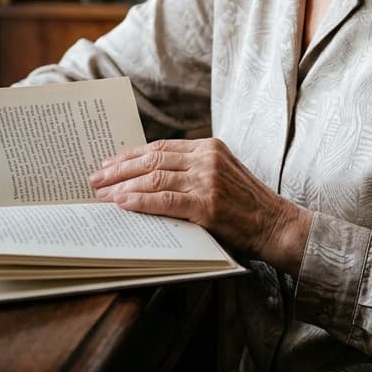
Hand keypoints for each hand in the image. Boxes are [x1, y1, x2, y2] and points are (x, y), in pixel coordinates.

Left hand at [89, 137, 311, 274]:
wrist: (276, 224)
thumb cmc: (246, 205)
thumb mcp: (221, 174)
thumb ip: (192, 170)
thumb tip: (148, 176)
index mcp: (209, 147)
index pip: (161, 147)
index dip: (131, 155)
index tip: (108, 163)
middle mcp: (207, 158)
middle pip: (152, 159)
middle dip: (119, 169)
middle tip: (94, 178)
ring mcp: (207, 180)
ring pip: (154, 178)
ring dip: (122, 186)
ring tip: (101, 194)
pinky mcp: (207, 205)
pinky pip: (164, 201)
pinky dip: (140, 201)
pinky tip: (122, 204)